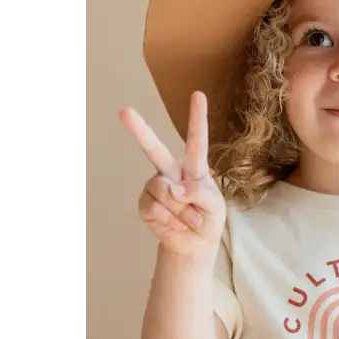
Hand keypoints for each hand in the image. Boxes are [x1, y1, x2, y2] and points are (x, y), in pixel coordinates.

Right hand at [119, 91, 225, 259]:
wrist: (195, 244)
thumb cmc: (208, 218)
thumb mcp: (215, 206)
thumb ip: (200, 194)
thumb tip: (174, 189)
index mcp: (193, 166)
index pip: (196, 140)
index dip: (197, 118)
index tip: (198, 94)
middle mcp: (171, 171)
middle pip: (154, 149)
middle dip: (139, 130)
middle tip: (124, 111)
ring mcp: (156, 186)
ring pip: (164, 190)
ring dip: (182, 211)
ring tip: (191, 219)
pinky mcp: (145, 204)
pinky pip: (155, 208)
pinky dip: (171, 221)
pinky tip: (177, 225)